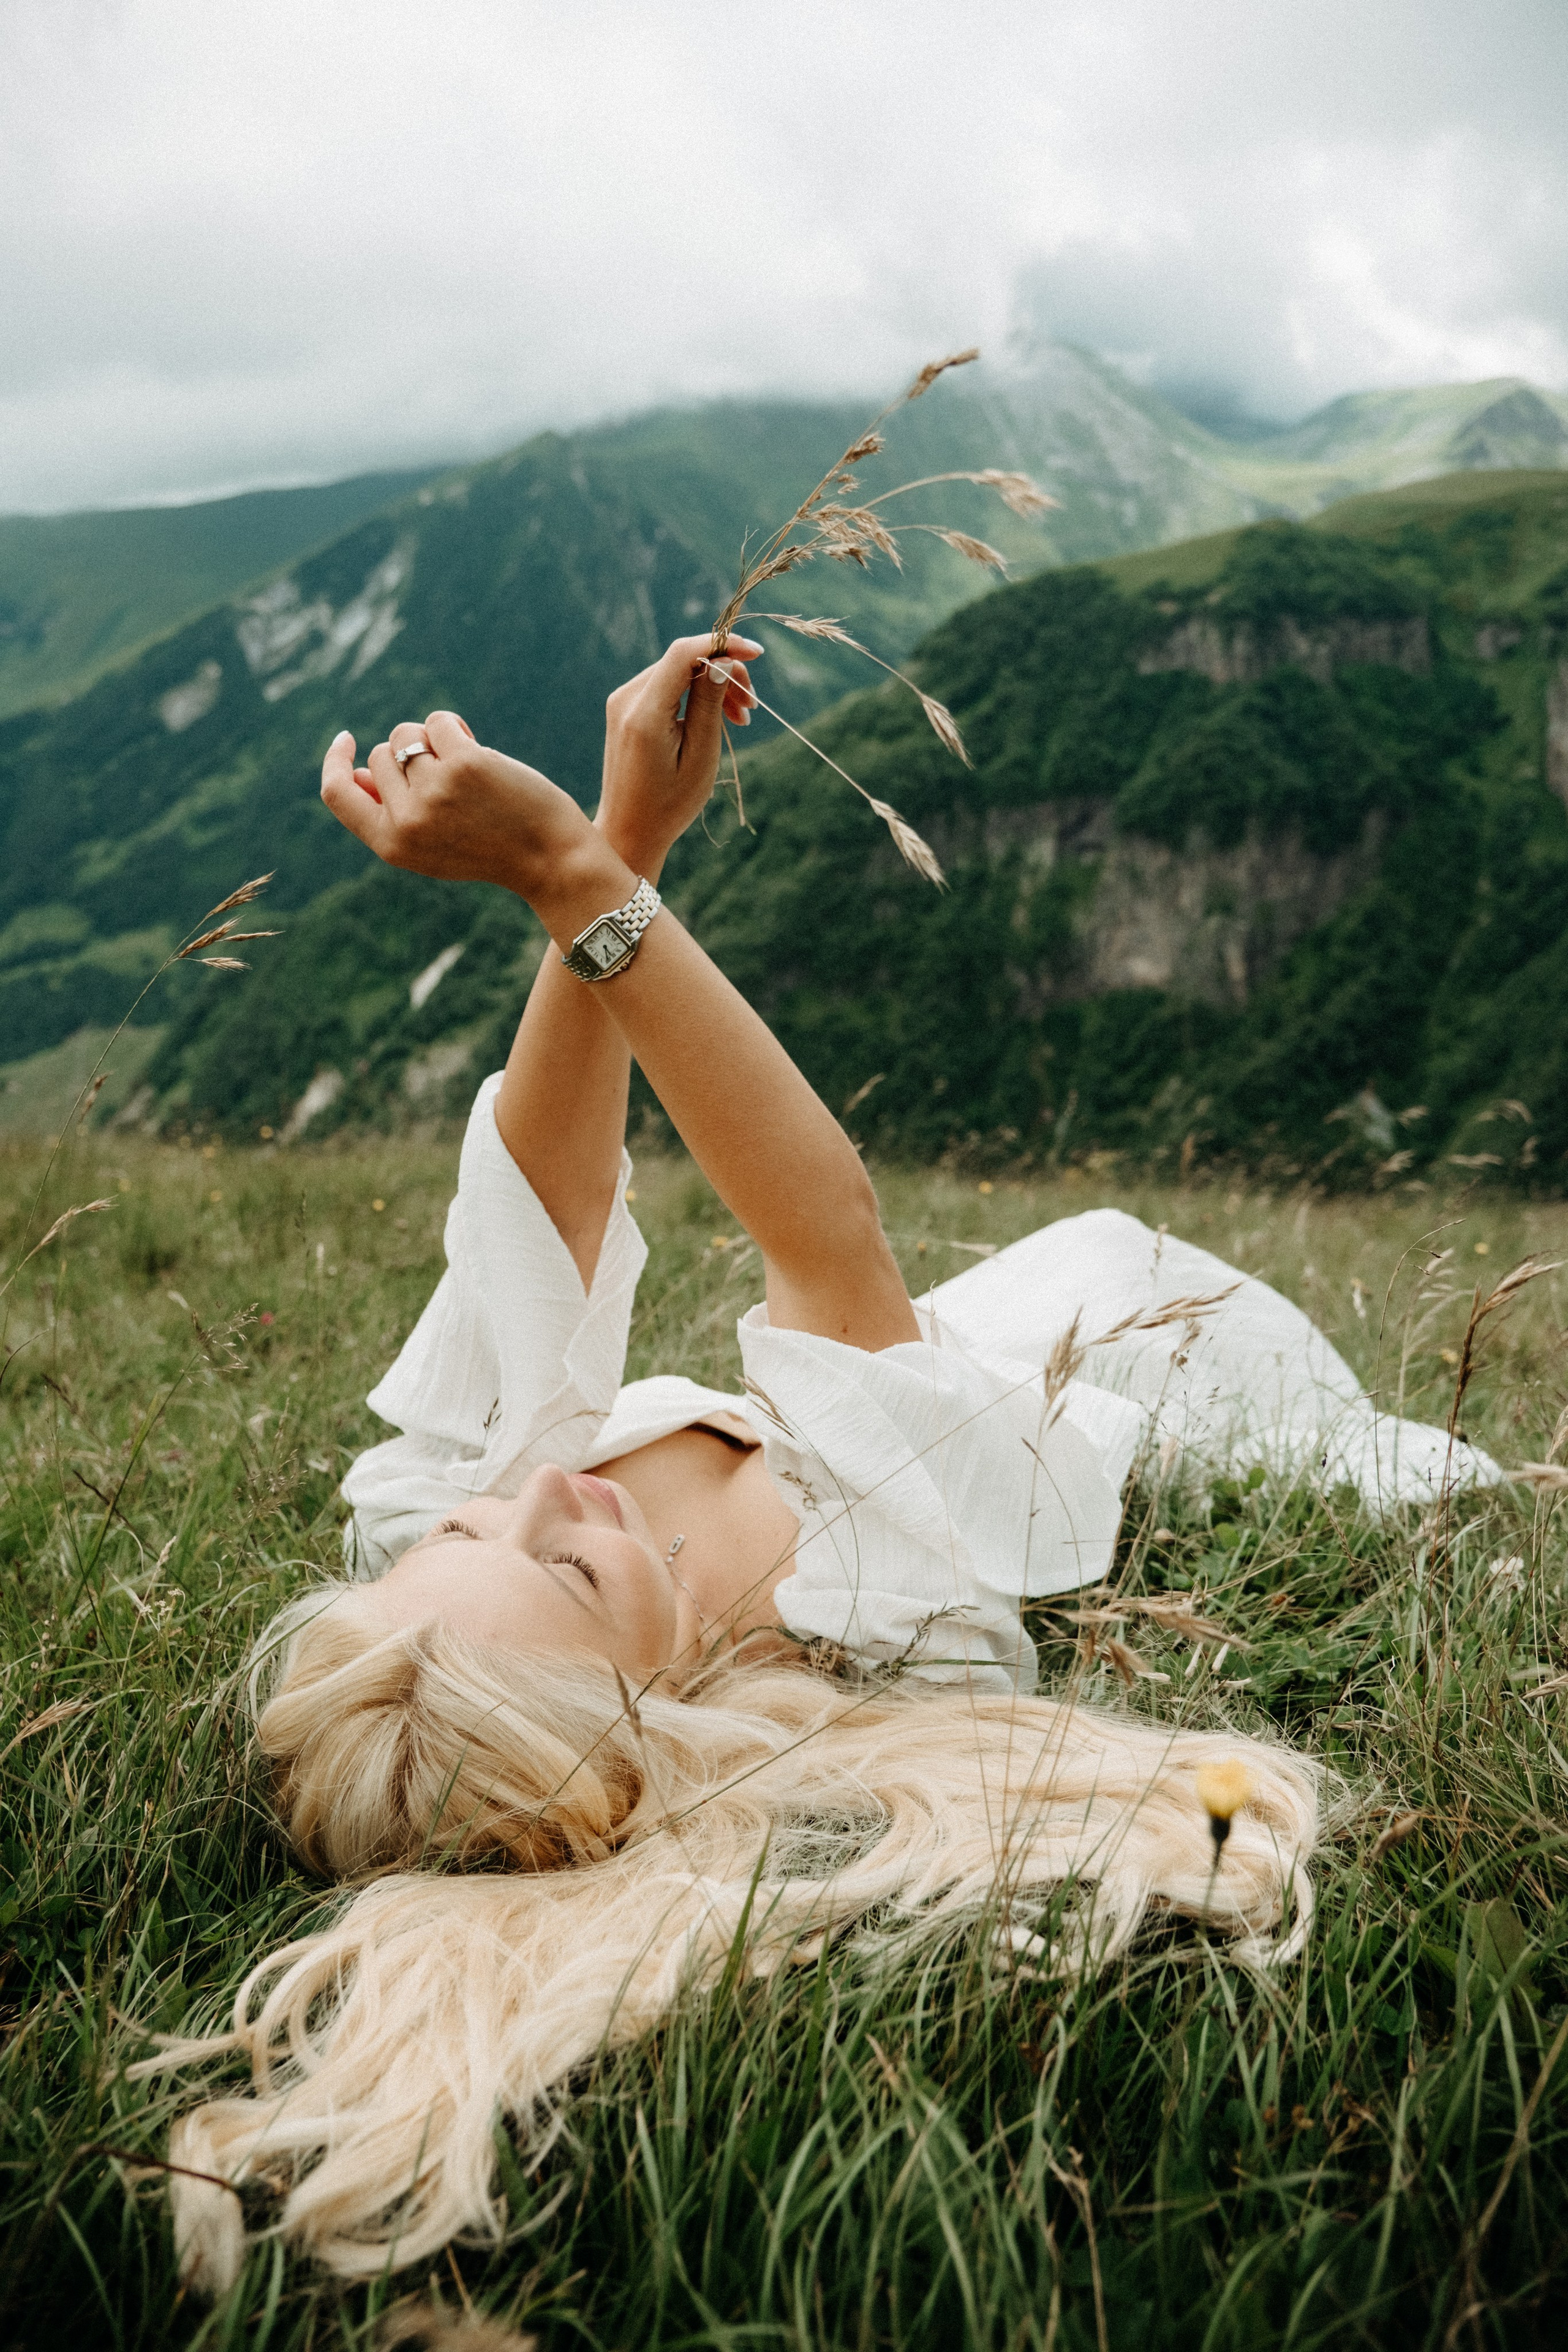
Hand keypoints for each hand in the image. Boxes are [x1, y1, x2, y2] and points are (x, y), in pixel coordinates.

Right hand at [320, 710, 588, 894]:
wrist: (550, 859)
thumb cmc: (490, 848)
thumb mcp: (430, 845)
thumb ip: (390, 813)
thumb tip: (357, 772)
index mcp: (391, 845)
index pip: (337, 794)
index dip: (335, 762)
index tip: (347, 739)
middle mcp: (407, 820)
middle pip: (380, 756)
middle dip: (409, 754)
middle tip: (448, 775)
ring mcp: (434, 790)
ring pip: (407, 735)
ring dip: (433, 739)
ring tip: (465, 764)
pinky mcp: (464, 764)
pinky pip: (438, 722)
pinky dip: (455, 728)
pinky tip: (479, 749)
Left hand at [597, 633, 760, 871]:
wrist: (628, 832)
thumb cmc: (668, 805)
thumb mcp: (700, 757)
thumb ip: (709, 705)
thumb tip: (723, 661)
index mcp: (644, 713)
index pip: (683, 653)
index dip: (723, 645)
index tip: (758, 654)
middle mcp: (627, 699)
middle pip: (683, 660)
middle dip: (724, 673)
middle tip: (752, 707)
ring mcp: (623, 702)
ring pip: (677, 672)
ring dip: (712, 686)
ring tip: (741, 718)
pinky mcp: (626, 709)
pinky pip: (667, 687)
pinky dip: (694, 696)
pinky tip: (716, 719)